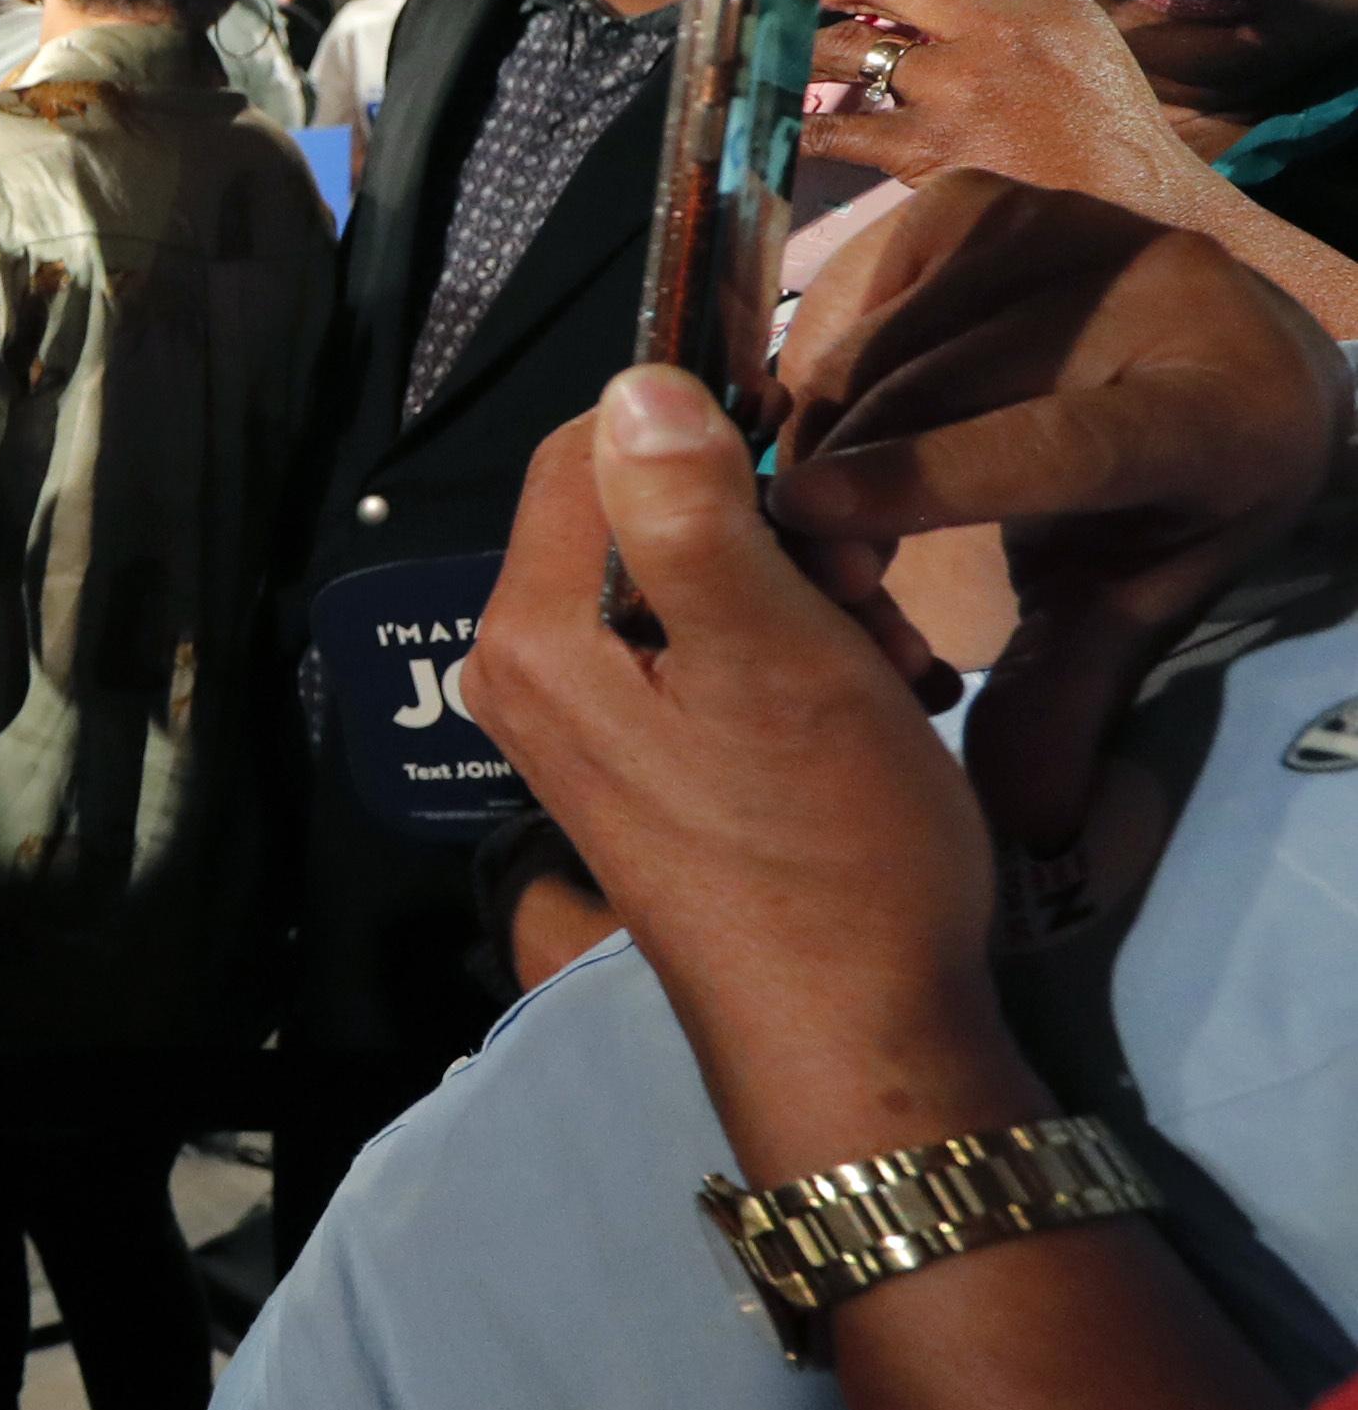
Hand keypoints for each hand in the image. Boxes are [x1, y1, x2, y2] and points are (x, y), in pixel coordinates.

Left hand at [465, 368, 1001, 1101]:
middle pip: (643, 513)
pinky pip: (705, 651)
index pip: (587, 448)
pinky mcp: (636, 758)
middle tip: (870, 590)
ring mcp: (578, 719)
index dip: (705, 426)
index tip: (814, 468)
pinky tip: (869, 692)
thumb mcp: (774, 651)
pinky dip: (795, 649)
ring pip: (693, 580)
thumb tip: (636, 382)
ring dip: (804, 590)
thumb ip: (690, 513)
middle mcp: (525, 668)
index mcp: (533, 631)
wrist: (858, 1026)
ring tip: (884, 656)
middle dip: (773, 527)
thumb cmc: (827, 842)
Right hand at [773, 173, 1343, 848]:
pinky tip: (829, 427)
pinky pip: (849, 298)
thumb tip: (1020, 824)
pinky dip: (817, 371)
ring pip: (876, 346)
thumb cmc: (1171, 503)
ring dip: (814, 437)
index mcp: (1212, 412)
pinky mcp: (977, 200)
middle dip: (841, 488)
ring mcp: (1060, 226)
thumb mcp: (1139, 598)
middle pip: (937, 397)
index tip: (807, 516)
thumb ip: (1069, 692)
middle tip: (796, 577)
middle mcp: (1150, 290)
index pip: (1062, 443)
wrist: (1220, 355)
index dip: (933, 479)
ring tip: (807, 516)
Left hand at [806, 0, 1215, 205]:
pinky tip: (765, 120)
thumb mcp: (1088, 43)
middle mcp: (995, 40)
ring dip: (803, 51)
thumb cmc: (1108, 133)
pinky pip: (838, 130)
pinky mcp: (927, 151)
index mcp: (1044, 10)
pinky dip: (796, 124)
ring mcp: (956, 94)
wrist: (1127, 217)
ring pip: (848, 53)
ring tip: (770, 52)